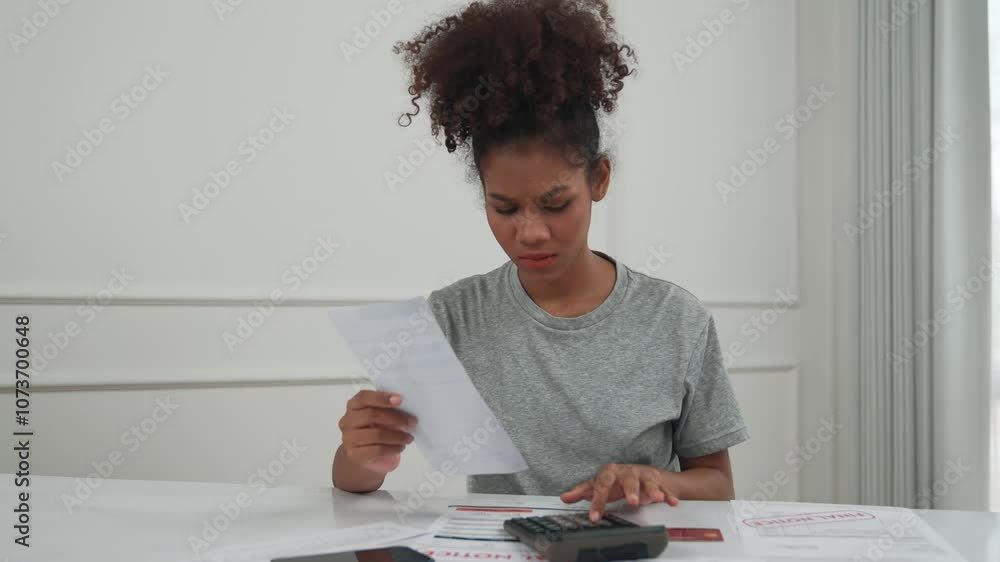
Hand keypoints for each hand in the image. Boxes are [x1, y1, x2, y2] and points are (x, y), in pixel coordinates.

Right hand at [338, 390, 416, 473]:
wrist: (362, 453)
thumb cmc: (374, 428)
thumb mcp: (380, 415)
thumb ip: (388, 408)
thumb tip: (408, 407)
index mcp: (353, 405)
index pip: (364, 397)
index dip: (382, 397)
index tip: (400, 399)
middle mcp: (347, 420)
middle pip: (371, 415)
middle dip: (396, 418)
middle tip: (412, 421)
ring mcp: (349, 438)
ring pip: (376, 435)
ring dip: (397, 436)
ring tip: (409, 438)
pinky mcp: (354, 454)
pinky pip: (377, 450)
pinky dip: (393, 448)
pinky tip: (401, 446)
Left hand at [560, 464, 679, 520]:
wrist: (641, 473)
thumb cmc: (617, 481)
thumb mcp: (600, 485)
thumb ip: (583, 491)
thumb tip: (564, 497)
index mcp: (611, 473)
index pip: (601, 483)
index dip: (598, 500)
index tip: (594, 517)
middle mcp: (627, 471)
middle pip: (628, 478)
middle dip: (631, 489)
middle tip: (631, 502)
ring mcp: (643, 475)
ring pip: (648, 479)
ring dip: (652, 488)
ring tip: (655, 498)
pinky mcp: (658, 481)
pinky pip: (664, 488)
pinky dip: (669, 494)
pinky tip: (672, 502)